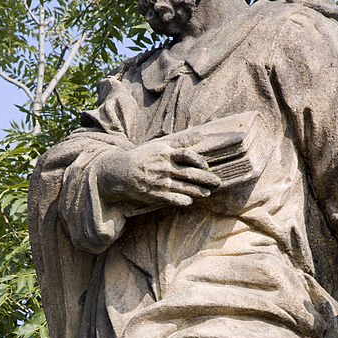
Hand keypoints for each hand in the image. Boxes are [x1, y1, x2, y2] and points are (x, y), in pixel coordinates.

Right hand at [95, 139, 220, 209]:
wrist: (120, 172)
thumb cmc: (142, 157)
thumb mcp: (160, 145)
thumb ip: (181, 142)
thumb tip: (201, 135)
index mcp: (165, 153)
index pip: (186, 155)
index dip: (198, 161)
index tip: (207, 166)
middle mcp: (164, 167)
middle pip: (189, 173)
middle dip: (205, 179)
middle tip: (217, 183)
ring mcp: (159, 182)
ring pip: (183, 187)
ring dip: (197, 191)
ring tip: (207, 193)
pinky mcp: (155, 194)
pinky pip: (171, 199)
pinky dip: (181, 200)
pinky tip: (190, 201)